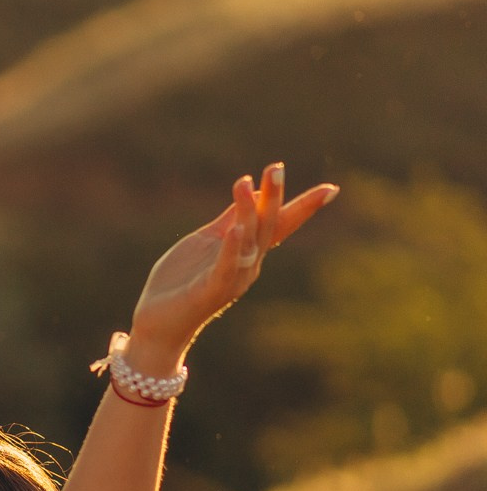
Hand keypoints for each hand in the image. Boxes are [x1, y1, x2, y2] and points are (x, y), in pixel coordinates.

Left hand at [127, 163, 336, 371]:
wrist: (159, 323)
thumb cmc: (181, 282)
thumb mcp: (205, 242)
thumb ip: (227, 220)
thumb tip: (251, 192)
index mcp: (248, 251)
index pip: (280, 224)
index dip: (302, 206)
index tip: (331, 188)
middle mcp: (248, 264)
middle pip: (267, 226)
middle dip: (274, 197)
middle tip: (276, 168)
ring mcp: (233, 278)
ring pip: (248, 241)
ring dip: (247, 212)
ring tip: (245, 183)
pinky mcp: (212, 290)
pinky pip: (227, 267)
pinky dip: (232, 248)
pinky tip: (235, 230)